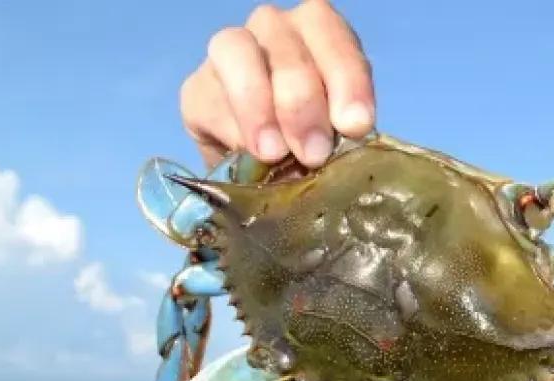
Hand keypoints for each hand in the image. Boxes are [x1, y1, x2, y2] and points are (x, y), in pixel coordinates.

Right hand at [180, 1, 374, 168]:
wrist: (269, 177)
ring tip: (273, 154)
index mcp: (320, 32)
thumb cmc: (317, 145)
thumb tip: (338, 147)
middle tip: (315, 153)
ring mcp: (230, 52)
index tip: (355, 126)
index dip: (347, 81)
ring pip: (237, 54)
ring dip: (258, 107)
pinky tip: (249, 158)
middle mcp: (274, 30)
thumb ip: (343, 132)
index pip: (334, 37)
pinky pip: (209, 101)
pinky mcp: (197, 91)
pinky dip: (231, 131)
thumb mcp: (340, 137)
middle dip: (301, 104)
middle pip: (285, 49)